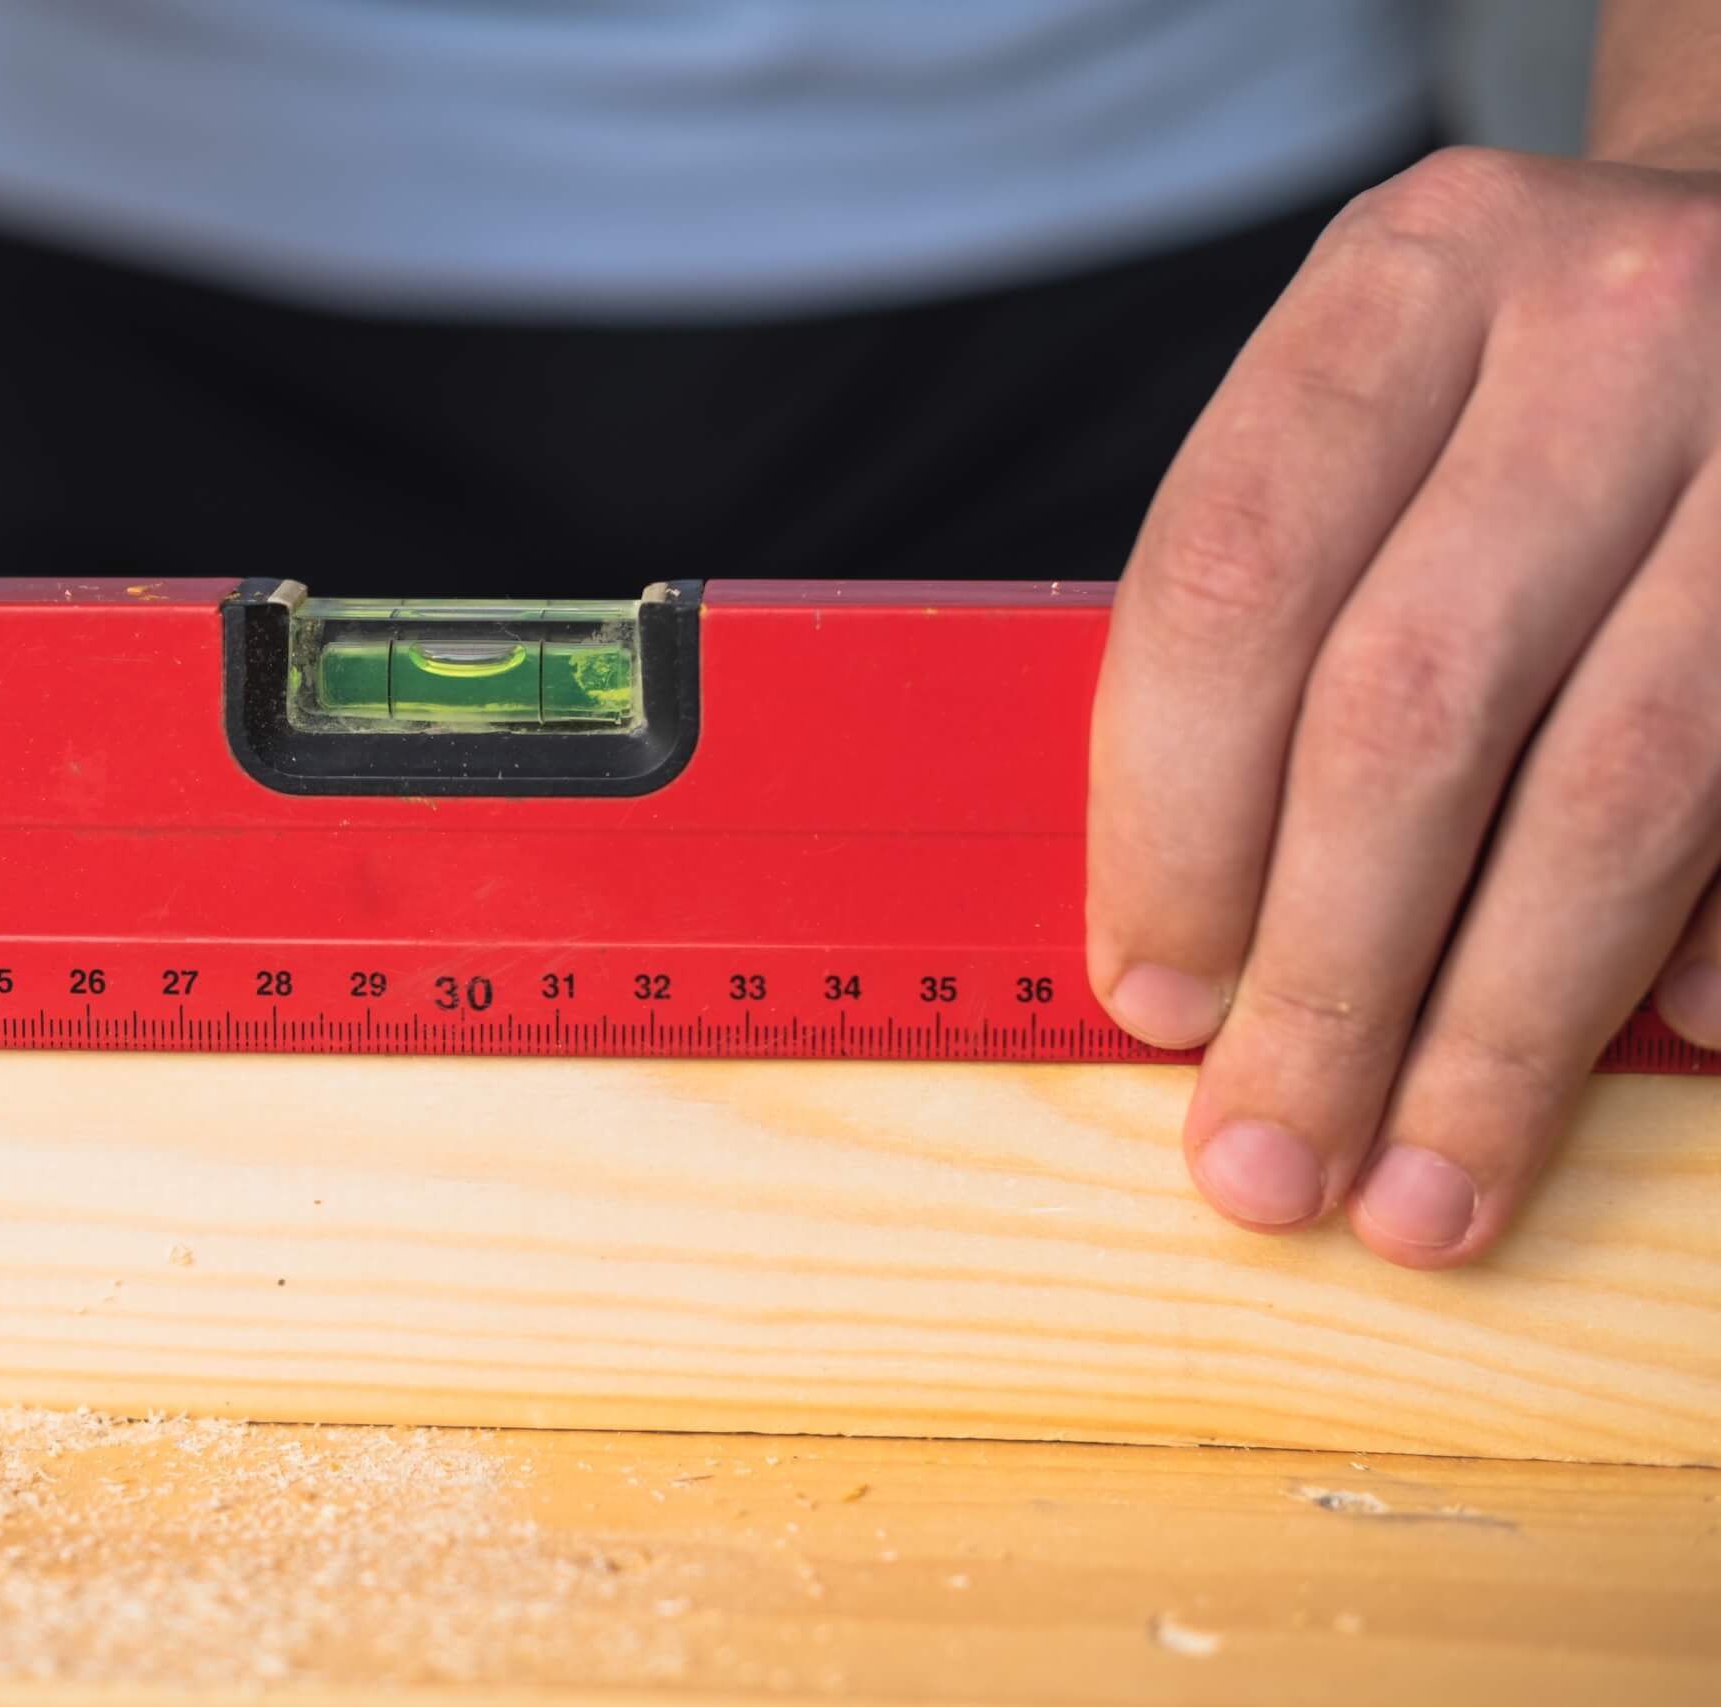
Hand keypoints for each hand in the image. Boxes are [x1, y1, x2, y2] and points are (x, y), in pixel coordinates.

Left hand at [1090, 145, 1720, 1267]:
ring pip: (1621, 789)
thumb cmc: (1532, 381)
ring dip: (1504, 1031)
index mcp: (1412, 277)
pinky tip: (1655, 1062)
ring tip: (1422, 1198)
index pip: (1234, 584)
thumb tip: (1201, 958)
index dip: (1170, 823)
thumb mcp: (1381, 410)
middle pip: (1413, 709)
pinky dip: (1707, 948)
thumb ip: (1286, 622)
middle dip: (1328, 978)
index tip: (1150, 1001)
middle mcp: (1612, 322)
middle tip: (1266, 1162)